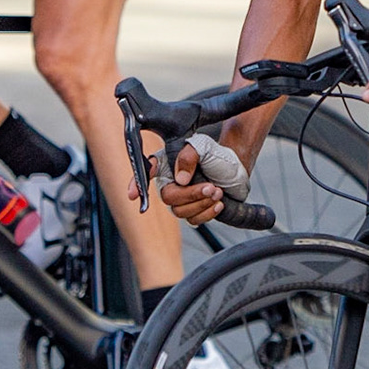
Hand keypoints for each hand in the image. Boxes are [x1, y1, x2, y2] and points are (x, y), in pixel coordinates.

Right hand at [128, 138, 250, 226]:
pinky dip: (207, 213)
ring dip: (202, 203)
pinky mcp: (192, 211)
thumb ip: (189, 156)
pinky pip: (193, 220)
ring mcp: (180, 198)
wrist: (236, 172)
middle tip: (210, 187)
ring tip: (218, 192)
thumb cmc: (217, 156)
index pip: (146, 172)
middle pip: (168, 197)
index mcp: (167, 163)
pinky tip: (218, 203)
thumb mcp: (204, 147)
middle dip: (191, 194)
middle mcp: (170, 182)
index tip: (132, 195)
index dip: (136, 184)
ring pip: (180, 211)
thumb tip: (180, 179)